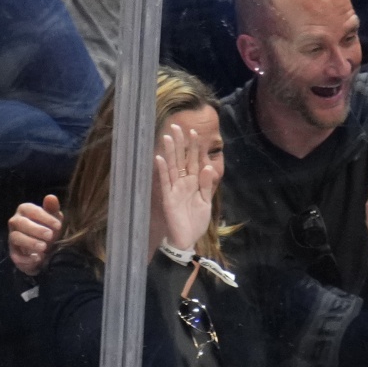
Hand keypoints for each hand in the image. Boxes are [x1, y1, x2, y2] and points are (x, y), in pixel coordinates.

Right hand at [7, 195, 60, 275]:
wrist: (48, 251)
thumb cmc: (51, 230)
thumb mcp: (54, 219)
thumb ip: (52, 209)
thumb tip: (51, 197)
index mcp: (25, 212)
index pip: (29, 209)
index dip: (43, 216)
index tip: (58, 225)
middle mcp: (16, 223)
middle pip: (19, 223)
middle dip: (35, 229)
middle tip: (50, 235)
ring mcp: (13, 238)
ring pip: (15, 238)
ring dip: (30, 242)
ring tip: (44, 247)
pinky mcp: (15, 254)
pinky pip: (16, 256)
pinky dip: (26, 258)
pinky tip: (38, 259)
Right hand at [154, 121, 217, 256]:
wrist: (187, 239)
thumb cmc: (196, 221)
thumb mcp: (206, 202)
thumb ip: (206, 185)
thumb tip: (209, 167)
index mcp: (193, 183)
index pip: (193, 162)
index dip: (194, 148)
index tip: (194, 132)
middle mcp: (183, 183)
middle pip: (181, 160)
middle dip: (180, 144)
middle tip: (177, 127)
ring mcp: (174, 189)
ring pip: (172, 167)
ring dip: (169, 153)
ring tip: (167, 138)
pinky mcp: (168, 198)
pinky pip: (165, 182)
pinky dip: (162, 171)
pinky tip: (159, 159)